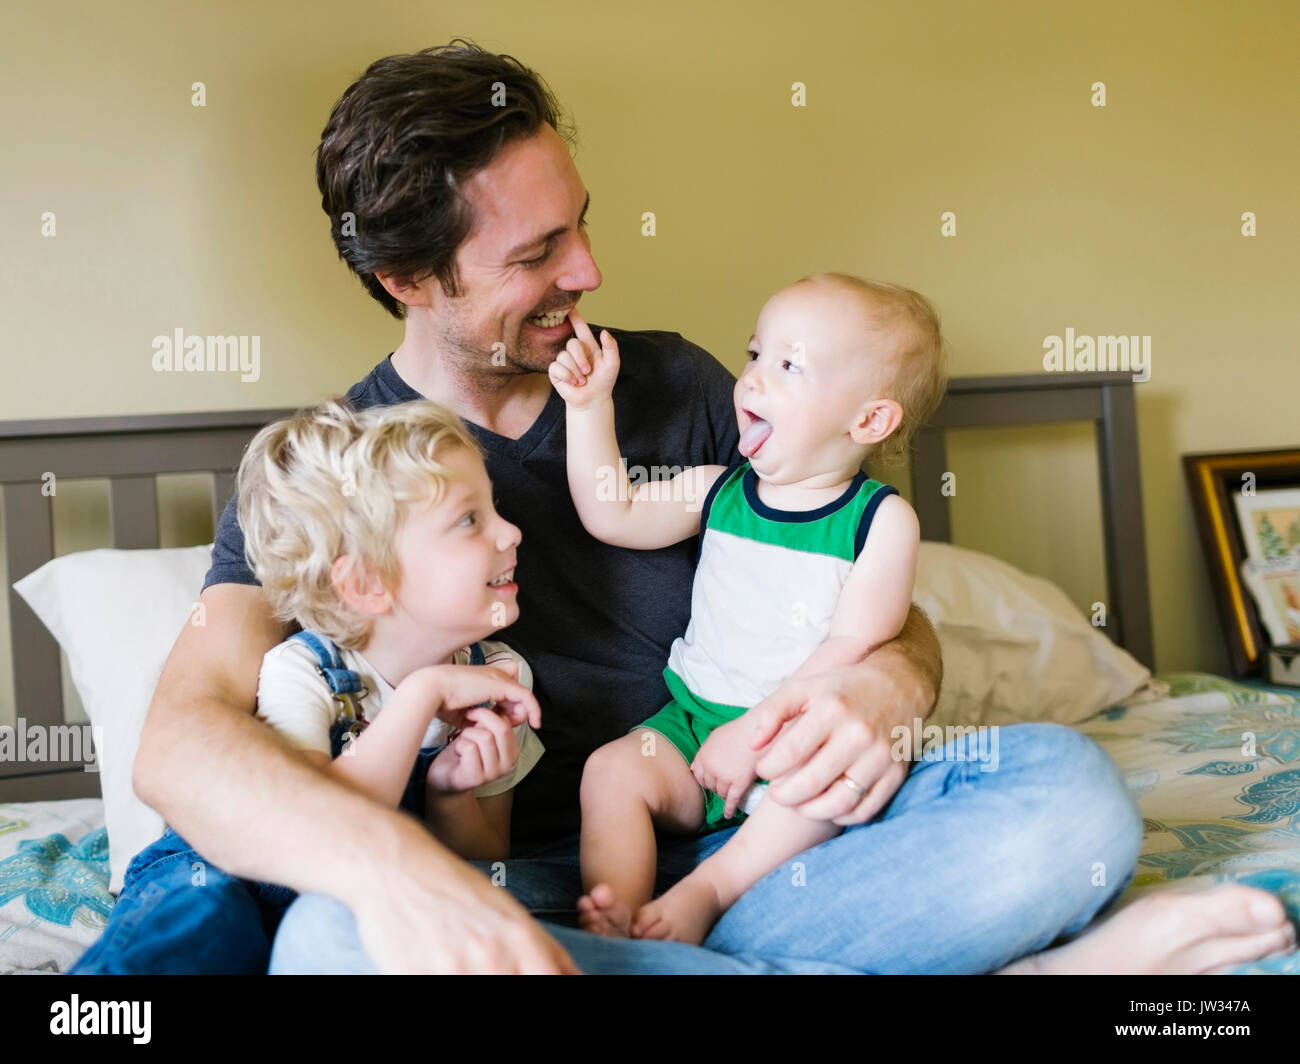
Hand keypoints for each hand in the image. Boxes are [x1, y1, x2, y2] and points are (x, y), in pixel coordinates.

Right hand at [351, 818, 581, 973]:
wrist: (393, 866)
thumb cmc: (454, 887)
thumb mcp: (506, 908)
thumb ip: (545, 948)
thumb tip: (575, 976)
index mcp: (517, 936)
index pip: (550, 979)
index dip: (549, 985)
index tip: (539, 980)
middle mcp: (491, 956)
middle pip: (514, 987)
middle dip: (506, 978)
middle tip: (487, 963)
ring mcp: (453, 970)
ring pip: (475, 988)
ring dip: (471, 977)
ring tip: (457, 958)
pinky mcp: (415, 977)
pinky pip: (435, 988)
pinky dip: (438, 976)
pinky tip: (434, 962)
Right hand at [423, 661, 540, 734]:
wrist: (431, 689)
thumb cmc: (439, 701)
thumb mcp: (459, 713)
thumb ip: (473, 720)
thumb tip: (479, 731)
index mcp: (482, 678)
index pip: (506, 689)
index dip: (507, 707)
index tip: (500, 722)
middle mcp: (493, 674)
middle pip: (517, 693)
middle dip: (514, 712)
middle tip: (504, 726)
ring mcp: (498, 677)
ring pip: (523, 696)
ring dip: (519, 714)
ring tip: (508, 726)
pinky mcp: (503, 685)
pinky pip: (527, 697)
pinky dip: (533, 710)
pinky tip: (535, 723)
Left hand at [427, 706, 520, 793]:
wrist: (444, 777)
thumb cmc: (463, 752)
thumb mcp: (483, 734)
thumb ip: (496, 722)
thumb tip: (505, 700)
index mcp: (512, 752)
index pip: (508, 722)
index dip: (488, 714)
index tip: (476, 717)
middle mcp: (507, 764)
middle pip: (501, 728)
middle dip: (480, 720)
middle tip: (468, 723)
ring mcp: (493, 773)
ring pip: (484, 737)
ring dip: (467, 735)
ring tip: (464, 743)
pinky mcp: (476, 778)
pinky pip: (470, 748)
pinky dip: (459, 745)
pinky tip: (458, 753)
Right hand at [547, 310, 619, 408]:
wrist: (593, 400)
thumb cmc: (604, 381)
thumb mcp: (613, 363)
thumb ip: (611, 347)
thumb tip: (605, 332)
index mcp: (587, 345)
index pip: (579, 326)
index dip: (574, 315)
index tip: (568, 304)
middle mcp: (574, 350)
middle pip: (572, 343)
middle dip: (581, 359)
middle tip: (588, 372)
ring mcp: (563, 360)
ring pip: (564, 357)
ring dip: (576, 371)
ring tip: (582, 380)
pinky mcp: (555, 371)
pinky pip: (556, 367)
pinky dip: (567, 376)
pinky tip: (573, 383)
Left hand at [691, 716, 763, 819]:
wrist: (761, 730)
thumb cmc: (740, 730)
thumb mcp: (716, 736)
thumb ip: (704, 752)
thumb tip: (693, 767)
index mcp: (704, 754)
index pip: (698, 775)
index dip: (705, 779)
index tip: (711, 781)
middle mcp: (711, 767)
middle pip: (710, 786)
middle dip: (716, 787)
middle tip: (725, 786)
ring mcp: (725, 776)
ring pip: (721, 793)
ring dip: (725, 795)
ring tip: (731, 794)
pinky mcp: (739, 783)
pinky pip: (732, 801)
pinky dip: (730, 809)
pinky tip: (729, 815)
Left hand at [748, 659, 920, 825]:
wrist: (901, 683)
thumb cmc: (844, 689)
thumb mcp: (806, 687)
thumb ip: (773, 712)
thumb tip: (752, 745)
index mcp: (833, 709)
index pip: (790, 753)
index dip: (768, 768)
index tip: (763, 770)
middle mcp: (859, 734)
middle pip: (812, 782)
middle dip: (784, 795)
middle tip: (775, 793)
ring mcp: (881, 756)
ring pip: (839, 802)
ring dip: (810, 810)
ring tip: (797, 804)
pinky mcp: (896, 773)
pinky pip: (866, 809)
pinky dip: (842, 816)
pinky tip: (826, 807)